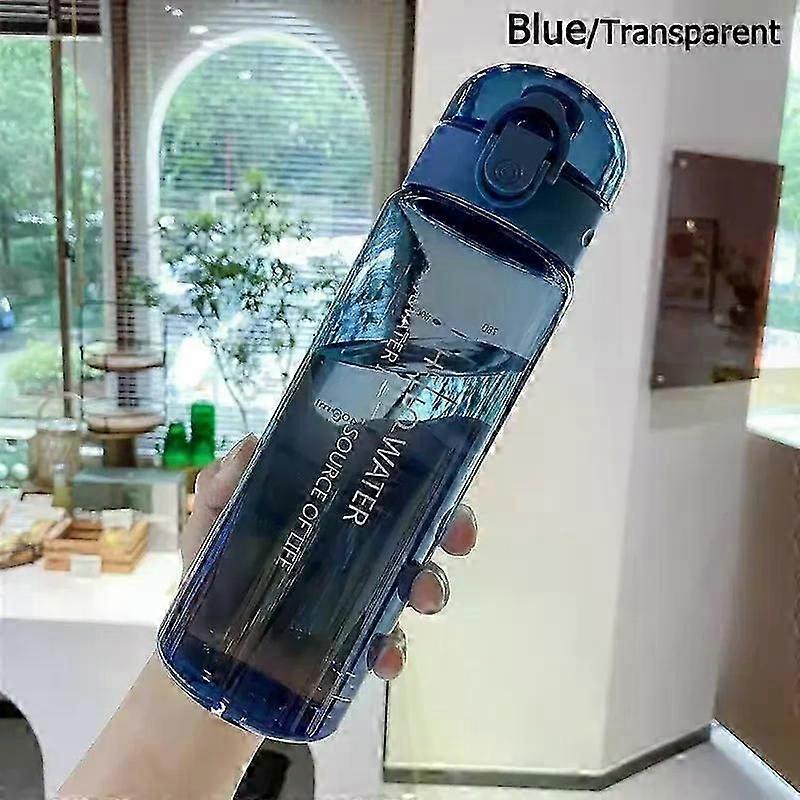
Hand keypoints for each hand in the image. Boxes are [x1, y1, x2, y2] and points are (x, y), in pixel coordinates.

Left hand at [183, 433, 477, 681]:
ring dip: (433, 584)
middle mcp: (355, 540)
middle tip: (457, 533)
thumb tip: (250, 445)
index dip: (419, 458)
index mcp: (329, 503)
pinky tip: (383, 657)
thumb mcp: (210, 522)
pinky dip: (395, 649)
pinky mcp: (357, 639)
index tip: (438, 457)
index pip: (382, 469)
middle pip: (420, 522)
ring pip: (417, 578)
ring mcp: (362, 590)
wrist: (202, 655)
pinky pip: (389, 642)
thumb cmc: (211, 574)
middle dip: (451, 523)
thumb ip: (221, 486)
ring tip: (424, 598)